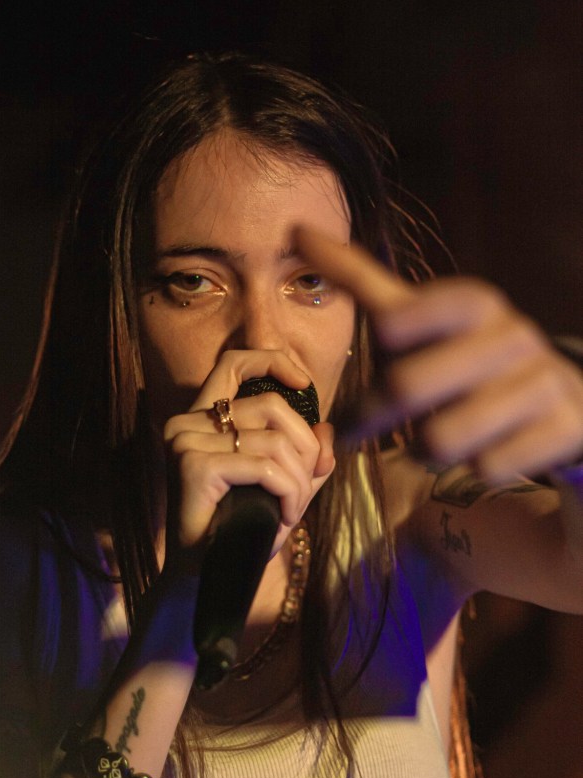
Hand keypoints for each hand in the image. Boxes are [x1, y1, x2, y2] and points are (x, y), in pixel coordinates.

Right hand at [162, 349, 334, 565]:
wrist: (206, 580)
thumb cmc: (238, 532)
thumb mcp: (281, 487)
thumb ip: (305, 457)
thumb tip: (327, 430)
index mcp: (200, 420)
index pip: (233, 364)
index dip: (273, 361)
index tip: (305, 386)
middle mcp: (186, 423)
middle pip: (271, 406)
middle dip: (305, 448)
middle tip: (304, 489)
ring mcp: (186, 443)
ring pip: (274, 440)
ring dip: (299, 480)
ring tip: (293, 510)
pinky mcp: (194, 467)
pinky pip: (266, 466)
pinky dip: (288, 493)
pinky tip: (286, 517)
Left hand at [294, 226, 582, 481]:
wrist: (562, 399)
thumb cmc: (465, 358)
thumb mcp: (421, 316)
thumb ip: (362, 281)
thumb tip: (297, 231)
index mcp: (472, 302)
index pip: (396, 319)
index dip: (371, 352)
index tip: (367, 368)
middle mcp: (511, 334)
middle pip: (406, 387)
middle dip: (370, 419)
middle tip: (353, 434)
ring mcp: (541, 380)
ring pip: (442, 440)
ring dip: (423, 452)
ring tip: (430, 442)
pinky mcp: (563, 425)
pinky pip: (487, 467)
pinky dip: (474, 469)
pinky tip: (485, 451)